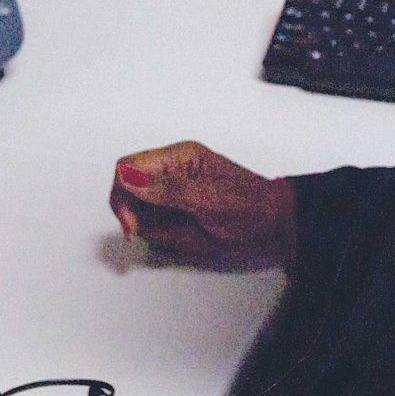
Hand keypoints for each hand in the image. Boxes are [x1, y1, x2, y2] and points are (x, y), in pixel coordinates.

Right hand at [109, 141, 296, 268]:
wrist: (273, 227)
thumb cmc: (250, 207)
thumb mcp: (208, 199)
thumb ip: (167, 189)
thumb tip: (129, 177)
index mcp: (178, 157)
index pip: (127, 166)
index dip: (121, 194)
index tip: (132, 222)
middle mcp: (170, 172)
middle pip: (126, 189)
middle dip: (135, 215)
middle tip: (156, 232)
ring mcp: (171, 193)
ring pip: (138, 212)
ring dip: (155, 229)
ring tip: (186, 233)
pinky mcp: (174, 213)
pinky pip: (153, 227)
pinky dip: (165, 237)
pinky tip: (189, 237)